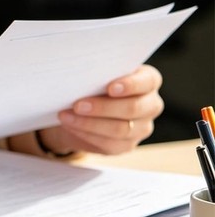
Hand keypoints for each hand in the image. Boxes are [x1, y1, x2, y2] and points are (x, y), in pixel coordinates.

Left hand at [37, 65, 163, 156]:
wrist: (82, 108)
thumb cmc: (92, 83)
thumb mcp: (96, 74)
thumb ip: (97, 72)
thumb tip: (81, 72)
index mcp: (148, 81)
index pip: (148, 81)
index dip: (131, 85)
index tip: (111, 88)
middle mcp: (150, 104)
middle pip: (133, 108)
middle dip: (103, 107)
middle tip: (77, 105)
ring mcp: (141, 127)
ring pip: (120, 129)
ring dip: (89, 123)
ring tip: (66, 116)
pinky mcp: (127, 145)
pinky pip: (109, 144)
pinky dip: (86, 134)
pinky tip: (70, 125)